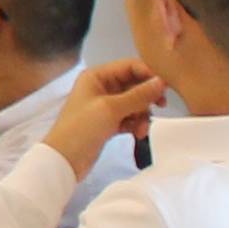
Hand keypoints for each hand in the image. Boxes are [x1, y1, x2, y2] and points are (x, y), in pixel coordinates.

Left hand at [45, 59, 168, 174]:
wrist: (63, 161)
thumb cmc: (81, 128)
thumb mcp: (111, 109)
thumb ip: (138, 95)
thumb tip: (161, 82)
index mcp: (97, 76)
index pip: (129, 67)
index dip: (148, 74)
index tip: (165, 88)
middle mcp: (101, 87)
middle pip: (134, 85)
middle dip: (146, 97)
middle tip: (161, 106)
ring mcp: (104, 106)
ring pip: (134, 103)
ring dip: (142, 115)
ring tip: (142, 130)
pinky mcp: (108, 123)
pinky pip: (129, 118)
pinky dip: (135, 124)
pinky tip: (137, 134)